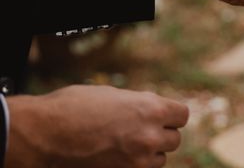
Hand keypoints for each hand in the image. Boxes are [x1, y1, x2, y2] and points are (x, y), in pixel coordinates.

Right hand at [6, 85, 188, 167]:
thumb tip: (156, 110)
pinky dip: (135, 165)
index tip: (161, 116)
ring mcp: (137, 160)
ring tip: (126, 144)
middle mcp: (150, 135)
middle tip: (140, 130)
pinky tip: (118, 157)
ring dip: (149, 153)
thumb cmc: (76, 106)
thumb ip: (141, 104)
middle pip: (174, 140)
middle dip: (160, 134)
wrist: (46, 133)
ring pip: (159, 159)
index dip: (171, 115)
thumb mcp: (116, 95)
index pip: (182, 115)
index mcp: (151, 109)